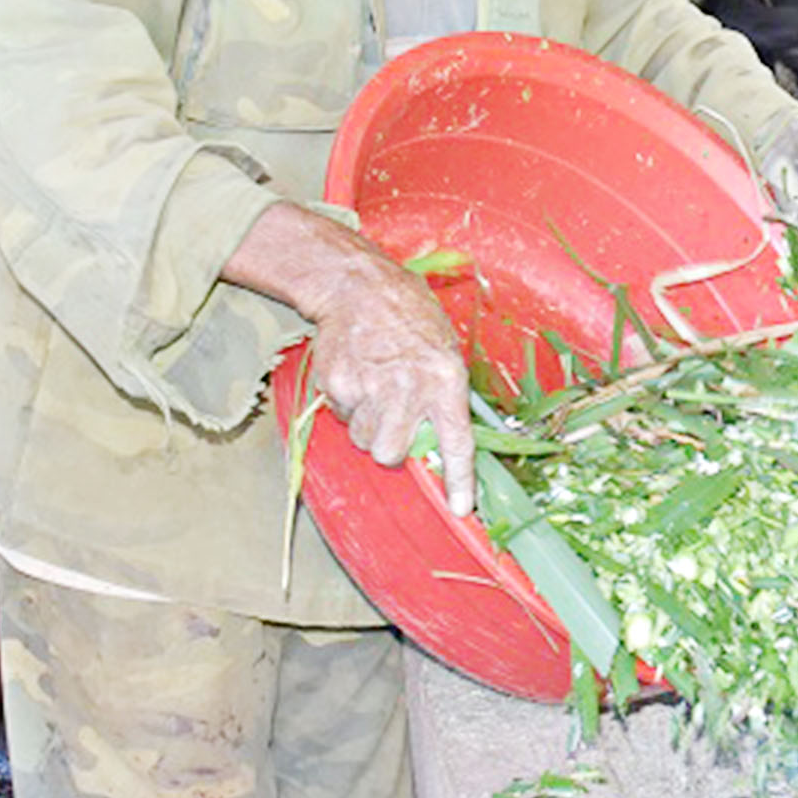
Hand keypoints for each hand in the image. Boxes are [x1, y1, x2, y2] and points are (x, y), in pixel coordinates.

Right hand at [229, 205, 478, 517]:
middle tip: (394, 419)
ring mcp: (369, 388)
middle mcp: (408, 388)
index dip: (459, 480)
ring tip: (377, 388)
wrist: (359, 287)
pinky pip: (344, 418)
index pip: (456, 441)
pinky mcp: (337, 385)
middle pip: (392, 454)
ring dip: (370, 426)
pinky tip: (359, 375)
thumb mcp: (446, 349)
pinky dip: (350, 406)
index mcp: (445, 379)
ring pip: (365, 441)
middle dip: (391, 447)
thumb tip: (444, 441)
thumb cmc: (411, 318)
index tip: (460, 509)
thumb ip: (447, 394)